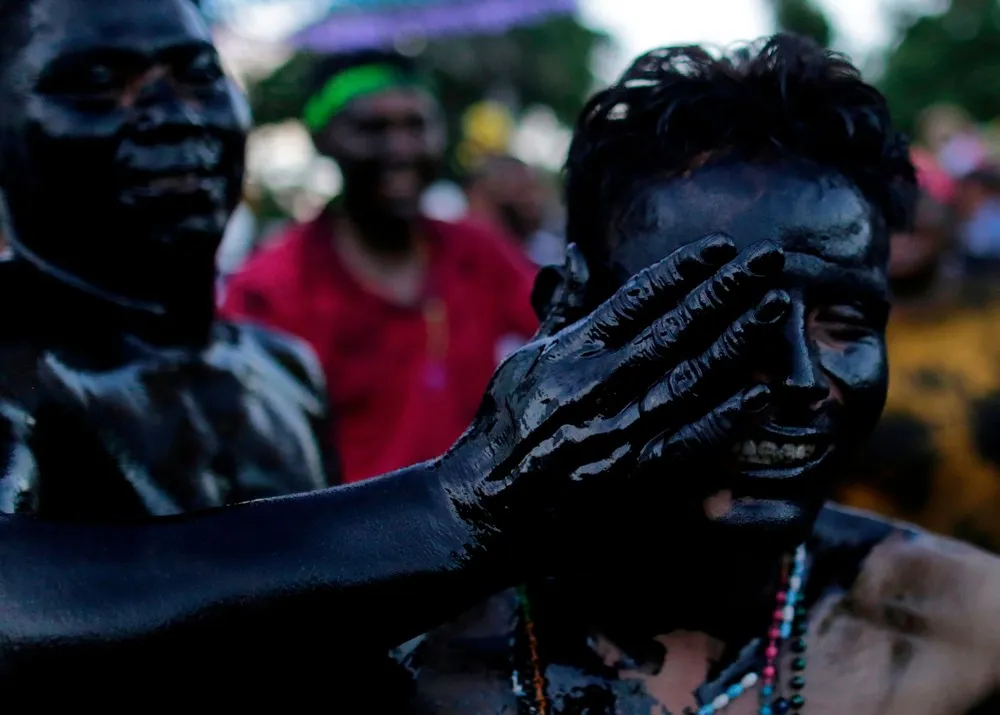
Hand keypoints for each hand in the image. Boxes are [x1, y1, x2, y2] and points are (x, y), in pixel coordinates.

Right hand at [441, 233, 789, 556]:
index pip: (635, 298)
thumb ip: (562, 304)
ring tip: (775, 307)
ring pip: (687, 377)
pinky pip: (683, 443)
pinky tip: (759, 394)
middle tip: (769, 258)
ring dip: (736, 340)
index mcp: (570, 351)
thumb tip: (577, 253)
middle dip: (724, 290)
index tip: (723, 246)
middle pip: (672, 328)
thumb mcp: (528, 355)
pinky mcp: (629, 474)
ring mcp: (615, 429)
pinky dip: (722, 420)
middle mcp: (594, 384)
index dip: (682, 269)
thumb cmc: (509, 423)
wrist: (484, 502)